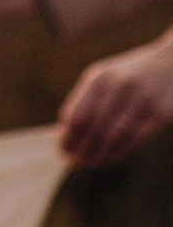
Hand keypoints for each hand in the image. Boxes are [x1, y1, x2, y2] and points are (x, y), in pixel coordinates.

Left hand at [57, 35, 172, 170]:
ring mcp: (141, 100)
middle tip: (78, 162)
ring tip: (92, 162)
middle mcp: (119, 87)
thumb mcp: (104, 78)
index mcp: (100, 78)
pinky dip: (119, 152)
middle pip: (94, 130)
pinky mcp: (160, 113)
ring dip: (100, 155)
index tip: (64, 150)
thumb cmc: (129, 76)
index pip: (77, 117)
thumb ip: (84, 101)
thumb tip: (64, 133)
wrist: (171, 63)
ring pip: (115, 138)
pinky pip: (134, 140)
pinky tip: (111, 157)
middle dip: (83, 150)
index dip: (68, 138)